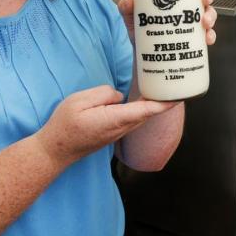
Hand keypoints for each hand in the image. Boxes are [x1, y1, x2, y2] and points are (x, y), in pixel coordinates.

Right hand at [34, 85, 176, 167]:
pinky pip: (132, 120)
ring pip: (140, 118)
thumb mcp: (79, 101)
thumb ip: (103, 94)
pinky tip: (141, 101)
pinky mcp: (113, 135)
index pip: (146, 110)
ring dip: (152, 106)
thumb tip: (118, 96)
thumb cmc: (64, 125)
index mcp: (114, 119)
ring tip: (162, 90)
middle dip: (162, 102)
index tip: (180, 96)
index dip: (164, 103)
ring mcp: (117, 134)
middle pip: (147, 114)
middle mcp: (120, 129)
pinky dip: (141, 111)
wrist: (56, 151)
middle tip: (174, 85)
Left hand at [118, 0, 217, 44]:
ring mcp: (191, 22)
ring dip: (211, 15)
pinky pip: (208, 34)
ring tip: (205, 22)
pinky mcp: (194, 38)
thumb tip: (129, 2)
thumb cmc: (140, 31)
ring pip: (209, 12)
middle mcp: (185, 5)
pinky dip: (210, 36)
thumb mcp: (131, 16)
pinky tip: (207, 38)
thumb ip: (127, 7)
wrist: (144, 56)